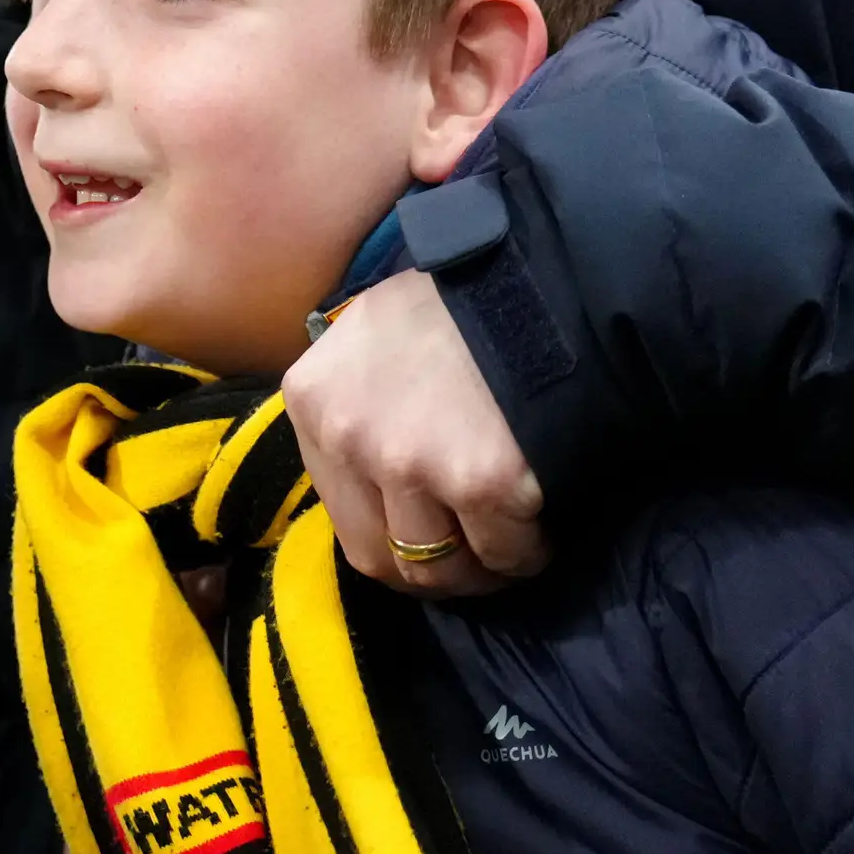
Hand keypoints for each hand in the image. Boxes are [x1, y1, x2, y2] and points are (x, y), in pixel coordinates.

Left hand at [284, 268, 546, 593]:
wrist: (541, 284)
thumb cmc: (456, 306)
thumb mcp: (368, 338)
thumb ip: (352, 408)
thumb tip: (364, 481)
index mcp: (312, 401)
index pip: (341, 516)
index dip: (390, 537)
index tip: (429, 535)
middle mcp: (349, 437)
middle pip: (383, 556)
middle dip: (434, 569)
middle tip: (473, 559)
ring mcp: (413, 462)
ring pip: (442, 568)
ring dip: (480, 569)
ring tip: (509, 544)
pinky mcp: (483, 481)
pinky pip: (506, 554)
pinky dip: (527, 555)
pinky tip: (540, 528)